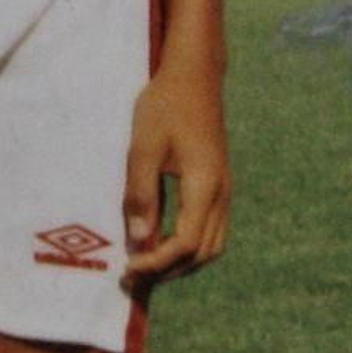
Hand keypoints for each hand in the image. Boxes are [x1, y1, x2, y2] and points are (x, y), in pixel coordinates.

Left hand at [122, 64, 230, 288]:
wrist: (194, 76)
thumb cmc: (165, 106)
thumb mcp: (144, 148)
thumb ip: (142, 195)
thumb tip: (140, 239)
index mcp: (205, 186)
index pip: (184, 244)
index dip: (156, 263)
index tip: (128, 267)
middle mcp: (221, 193)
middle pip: (203, 253)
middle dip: (169, 271)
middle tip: (134, 276)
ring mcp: (224, 189)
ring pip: (212, 245)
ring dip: (182, 261)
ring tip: (148, 265)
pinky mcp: (218, 184)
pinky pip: (211, 228)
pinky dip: (189, 245)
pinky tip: (162, 241)